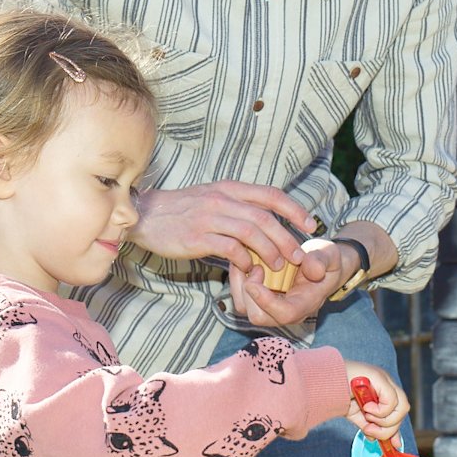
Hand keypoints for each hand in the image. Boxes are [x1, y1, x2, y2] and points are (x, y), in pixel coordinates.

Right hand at [127, 182, 315, 272]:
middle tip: (298, 256)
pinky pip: (229, 248)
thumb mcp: (213, 198)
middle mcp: (222, 200)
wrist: (146, 215)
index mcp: (230, 188)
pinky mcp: (197, 238)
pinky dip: (244, 260)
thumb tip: (267, 222)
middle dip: (287, 238)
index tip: (311, 225)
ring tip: (279, 266)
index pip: (271, 195)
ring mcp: (209, 218)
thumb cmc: (182, 210)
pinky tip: (249, 268)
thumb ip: (239, 206)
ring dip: (270, 251)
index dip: (295, 210)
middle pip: (265, 218)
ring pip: (251, 233)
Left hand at [228, 238, 353, 327]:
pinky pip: (242, 298)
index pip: (284, 314)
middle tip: (255, 266)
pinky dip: (238, 281)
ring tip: (246, 262)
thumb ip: (321, 261)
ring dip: (239, 286)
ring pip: (245, 308)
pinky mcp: (260, 301)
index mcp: (305, 305)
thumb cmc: (325, 261)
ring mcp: (271, 309)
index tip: (255, 277)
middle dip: (248, 292)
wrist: (321, 265)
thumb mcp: (328, 255)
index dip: (266, 300)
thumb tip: (314, 271)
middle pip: (258, 316)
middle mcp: (286, 312)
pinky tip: (244, 262)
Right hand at [344, 363, 409, 448]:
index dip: (397, 428)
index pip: (399, 411)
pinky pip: (391, 401)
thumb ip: (373, 428)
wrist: (322, 385)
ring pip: (402, 407)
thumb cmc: (338, 396)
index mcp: (384, 391)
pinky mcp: (379, 377)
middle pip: (403, 410)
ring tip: (367, 416)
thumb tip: (382, 441)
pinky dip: (380, 411)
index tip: (393, 444)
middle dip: (388, 428)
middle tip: (369, 429)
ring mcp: (384, 379)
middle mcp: (387, 383)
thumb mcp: (360, 417)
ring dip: (383, 420)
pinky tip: (366, 408)